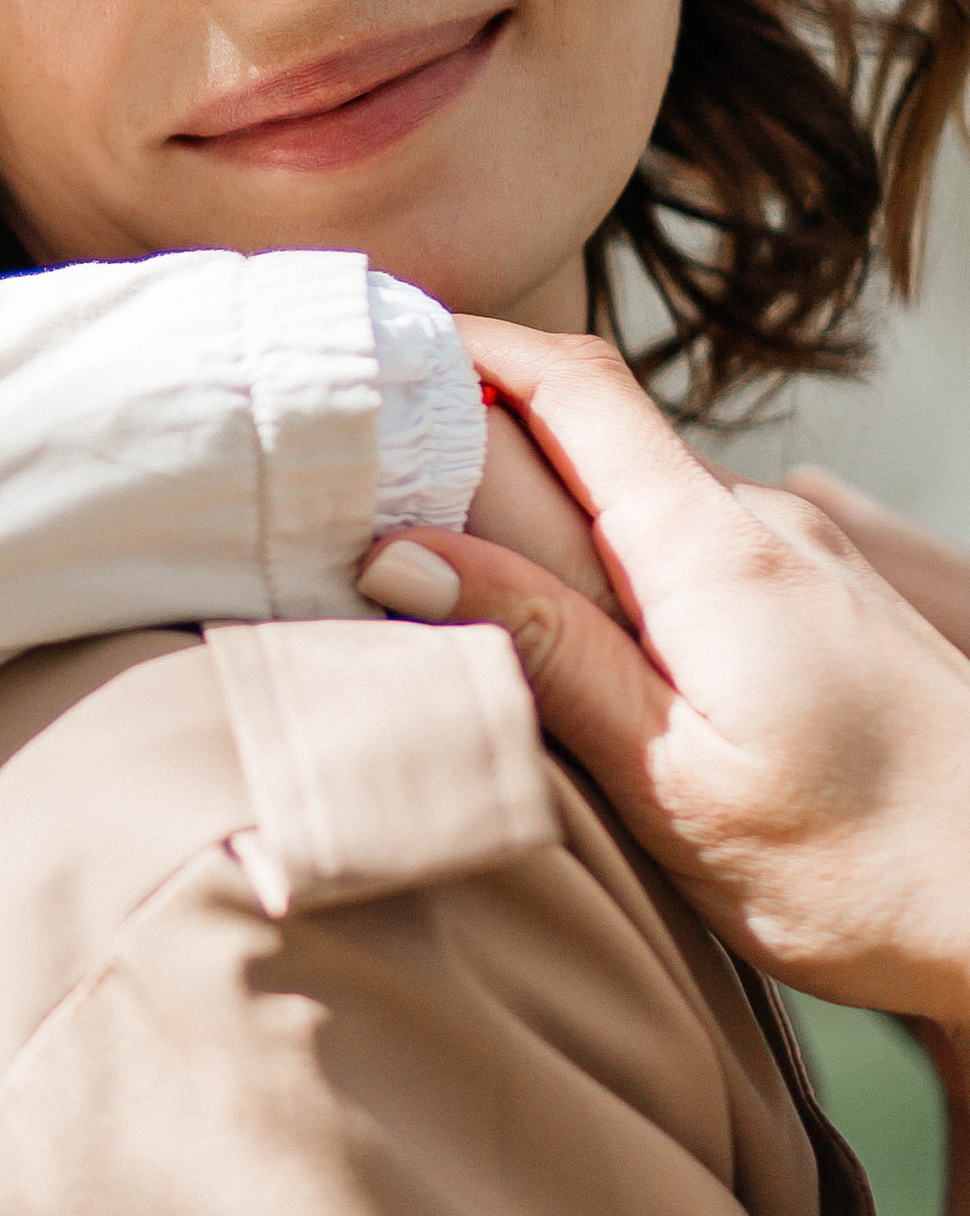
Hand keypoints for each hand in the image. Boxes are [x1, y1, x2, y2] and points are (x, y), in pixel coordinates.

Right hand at [360, 322, 969, 1033]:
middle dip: (466, 439)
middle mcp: (762, 526)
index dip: (463, 343)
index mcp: (716, 554)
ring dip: (534, 517)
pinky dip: (600, 568)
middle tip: (348, 490)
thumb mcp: (675, 786)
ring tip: (437, 583)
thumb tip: (400, 551)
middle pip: (589, 433)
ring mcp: (798, 558)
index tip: (364, 350)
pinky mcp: (815, 604)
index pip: (573, 385)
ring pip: (633, 499)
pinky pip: (680, 551)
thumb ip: (545, 657)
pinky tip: (565, 644)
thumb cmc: (867, 872)